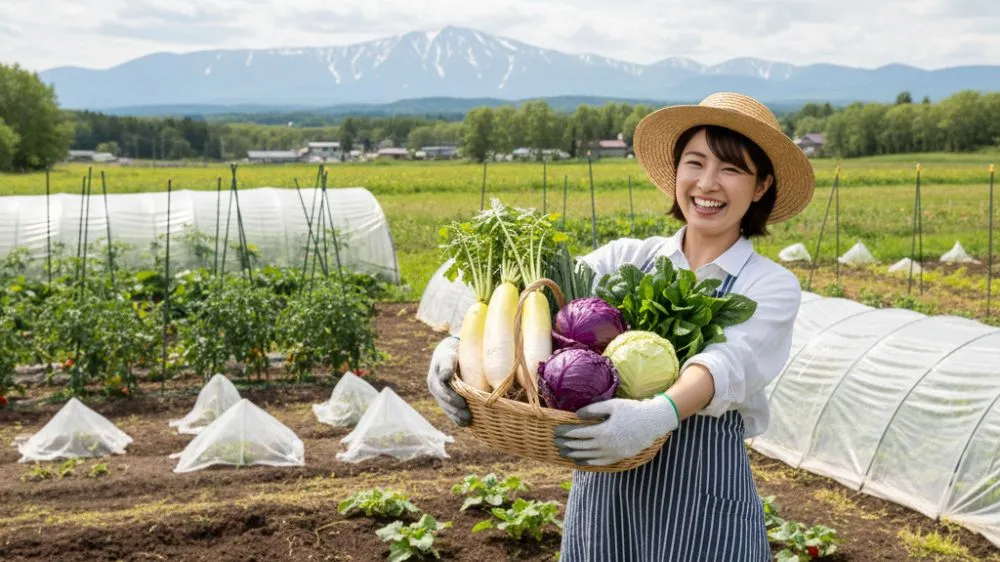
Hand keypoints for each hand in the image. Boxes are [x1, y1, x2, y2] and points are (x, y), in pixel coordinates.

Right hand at [426, 336, 471, 426]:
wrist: (451, 353)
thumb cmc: (451, 353)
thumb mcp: (447, 355)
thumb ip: (446, 364)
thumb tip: (445, 376)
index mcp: (434, 380)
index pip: (442, 392)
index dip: (452, 399)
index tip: (462, 404)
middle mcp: (436, 390)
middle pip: (445, 403)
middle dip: (456, 411)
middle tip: (468, 416)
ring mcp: (441, 396)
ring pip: (448, 409)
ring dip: (457, 417)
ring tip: (468, 422)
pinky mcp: (447, 400)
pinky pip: (451, 411)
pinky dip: (457, 419)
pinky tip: (466, 424)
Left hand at [553, 396, 677, 466]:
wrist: (654, 422)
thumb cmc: (633, 410)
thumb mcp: (612, 405)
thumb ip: (593, 410)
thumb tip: (577, 415)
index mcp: (603, 431)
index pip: (578, 434)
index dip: (566, 433)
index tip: (556, 432)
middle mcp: (606, 445)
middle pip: (581, 446)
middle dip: (567, 444)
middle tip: (555, 443)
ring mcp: (613, 453)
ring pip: (589, 456)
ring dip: (575, 455)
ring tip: (563, 453)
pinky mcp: (620, 457)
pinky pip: (601, 462)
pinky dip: (589, 462)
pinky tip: (581, 461)